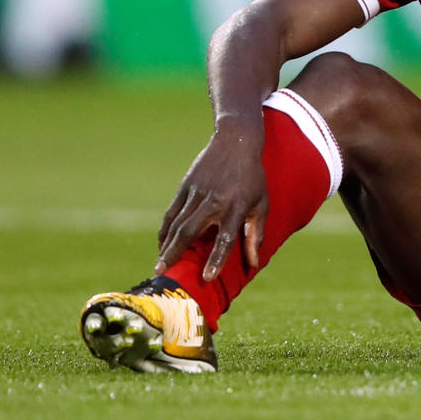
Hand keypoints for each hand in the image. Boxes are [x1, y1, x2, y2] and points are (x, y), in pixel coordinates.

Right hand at [155, 122, 267, 280]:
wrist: (235, 142)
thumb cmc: (252, 178)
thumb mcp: (261, 204)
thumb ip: (256, 234)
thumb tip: (254, 263)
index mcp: (236, 206)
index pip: (225, 238)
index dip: (217, 258)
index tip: (208, 277)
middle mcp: (214, 201)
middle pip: (191, 231)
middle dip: (176, 253)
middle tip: (163, 273)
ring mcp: (197, 193)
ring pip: (177, 223)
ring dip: (167, 245)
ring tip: (159, 264)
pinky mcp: (185, 186)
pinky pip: (171, 212)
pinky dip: (165, 230)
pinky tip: (162, 244)